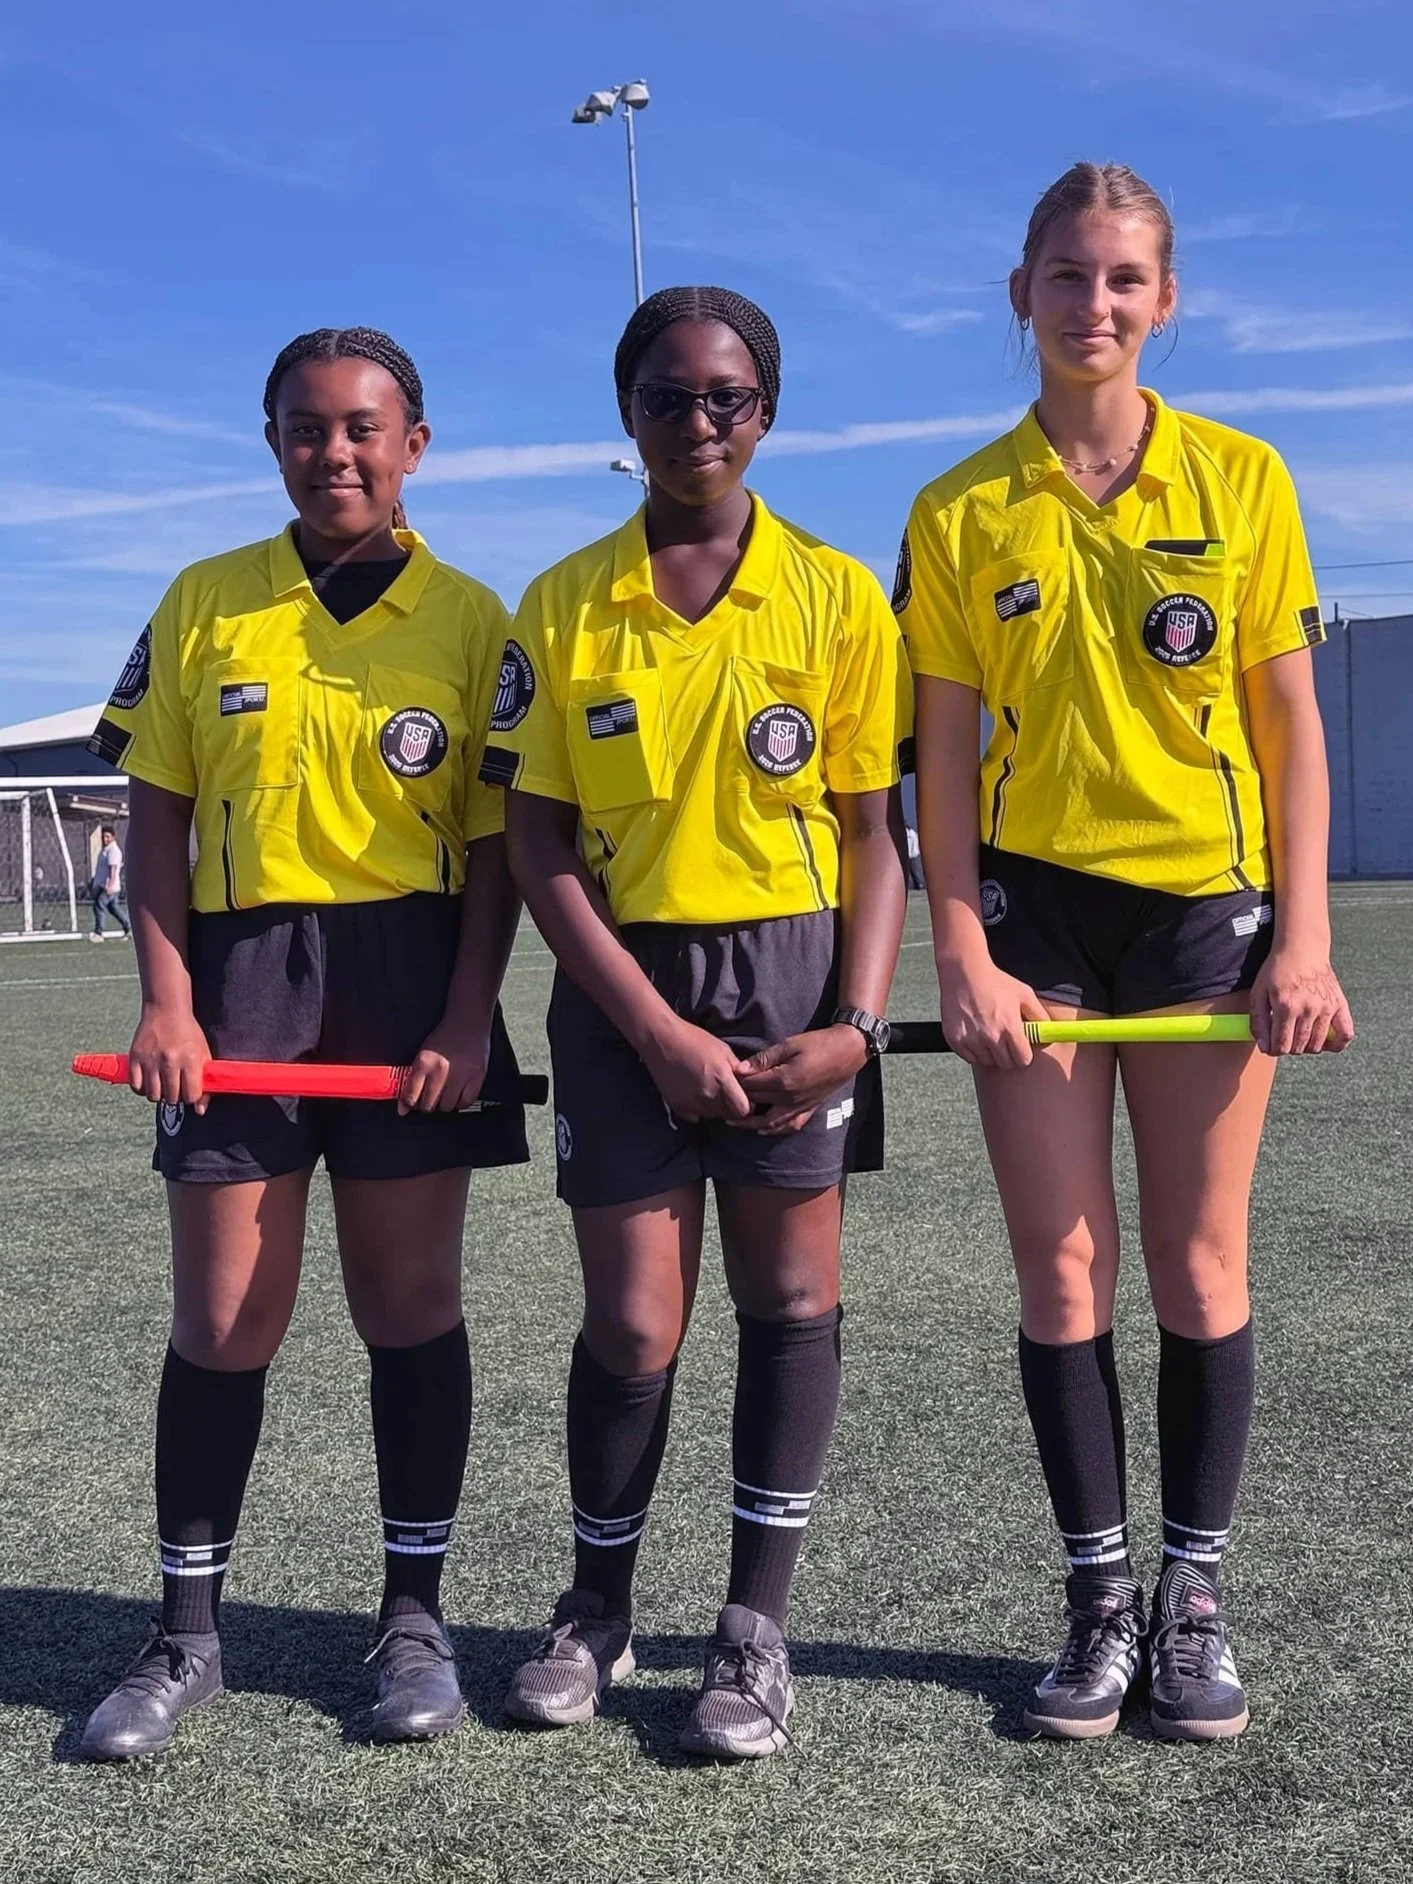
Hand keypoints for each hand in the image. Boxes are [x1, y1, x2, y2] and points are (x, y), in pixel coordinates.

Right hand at [128, 1004, 212, 1110]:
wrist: (167, 1011)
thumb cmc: (188, 1035)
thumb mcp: (204, 1054)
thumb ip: (205, 1082)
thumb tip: (200, 1111)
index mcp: (191, 1060)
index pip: (191, 1095)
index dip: (191, 1097)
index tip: (190, 1091)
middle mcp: (170, 1061)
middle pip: (172, 1098)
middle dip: (176, 1096)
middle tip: (176, 1086)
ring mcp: (151, 1060)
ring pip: (153, 1096)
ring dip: (159, 1094)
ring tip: (163, 1084)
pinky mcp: (135, 1058)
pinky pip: (136, 1087)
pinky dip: (143, 1089)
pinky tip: (149, 1081)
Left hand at [399, 1020, 490, 1113]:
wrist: (469, 1022)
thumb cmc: (445, 1037)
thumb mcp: (422, 1054)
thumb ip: (411, 1080)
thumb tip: (402, 1109)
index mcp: (424, 1063)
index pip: (411, 1096)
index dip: (409, 1104)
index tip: (411, 1104)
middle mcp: (441, 1071)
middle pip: (429, 1106)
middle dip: (427, 1105)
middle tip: (429, 1098)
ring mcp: (460, 1075)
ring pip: (447, 1107)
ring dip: (444, 1104)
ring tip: (445, 1094)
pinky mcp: (477, 1078)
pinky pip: (465, 1103)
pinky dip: (460, 1103)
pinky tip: (458, 1094)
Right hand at [641, 1018, 751, 1123]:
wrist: (661, 1039)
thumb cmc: (694, 1039)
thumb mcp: (723, 1050)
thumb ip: (737, 1071)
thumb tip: (749, 1086)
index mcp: (721, 1079)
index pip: (743, 1110)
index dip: (746, 1105)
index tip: (743, 1098)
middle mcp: (707, 1095)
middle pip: (729, 1116)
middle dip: (731, 1107)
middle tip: (726, 1093)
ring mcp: (690, 1103)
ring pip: (712, 1117)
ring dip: (714, 1108)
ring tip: (708, 1090)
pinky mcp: (677, 1106)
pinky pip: (695, 1117)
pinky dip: (697, 1110)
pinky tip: (694, 1094)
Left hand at [735, 1025, 868, 1134]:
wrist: (848, 1051)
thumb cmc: (818, 1043)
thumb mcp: (789, 1044)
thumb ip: (763, 1059)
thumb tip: (739, 1070)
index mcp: (783, 1081)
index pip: (751, 1087)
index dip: (736, 1083)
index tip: (725, 1079)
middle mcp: (790, 1099)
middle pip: (757, 1104)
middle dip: (739, 1102)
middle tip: (723, 1099)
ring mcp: (801, 1107)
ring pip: (770, 1123)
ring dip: (751, 1124)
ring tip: (735, 1121)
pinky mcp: (810, 1109)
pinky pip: (790, 1126)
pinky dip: (775, 1130)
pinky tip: (764, 1130)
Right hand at [939, 958, 1048, 1069]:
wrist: (964, 972)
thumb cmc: (995, 981)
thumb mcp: (1023, 993)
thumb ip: (1039, 1014)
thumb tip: (1048, 1030)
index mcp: (1010, 1028)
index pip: (1022, 1060)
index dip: (1024, 1056)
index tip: (1021, 1050)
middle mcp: (991, 1037)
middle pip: (1005, 1063)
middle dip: (1008, 1055)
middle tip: (1004, 1042)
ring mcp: (971, 1040)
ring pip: (986, 1061)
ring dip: (990, 1053)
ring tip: (988, 1035)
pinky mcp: (955, 1039)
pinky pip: (969, 1058)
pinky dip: (973, 1051)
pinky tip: (975, 1036)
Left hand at [1249, 948, 1353, 1055]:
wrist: (1302, 948)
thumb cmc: (1277, 970)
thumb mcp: (1258, 993)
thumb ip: (1258, 1022)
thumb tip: (1264, 1047)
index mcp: (1286, 1006)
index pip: (1281, 1045)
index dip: (1273, 1050)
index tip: (1271, 1046)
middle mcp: (1308, 1008)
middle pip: (1299, 1048)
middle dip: (1288, 1048)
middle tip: (1283, 1037)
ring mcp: (1326, 1007)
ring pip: (1318, 1045)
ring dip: (1306, 1047)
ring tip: (1299, 1035)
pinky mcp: (1340, 1005)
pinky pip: (1345, 1034)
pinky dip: (1336, 1044)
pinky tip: (1325, 1041)